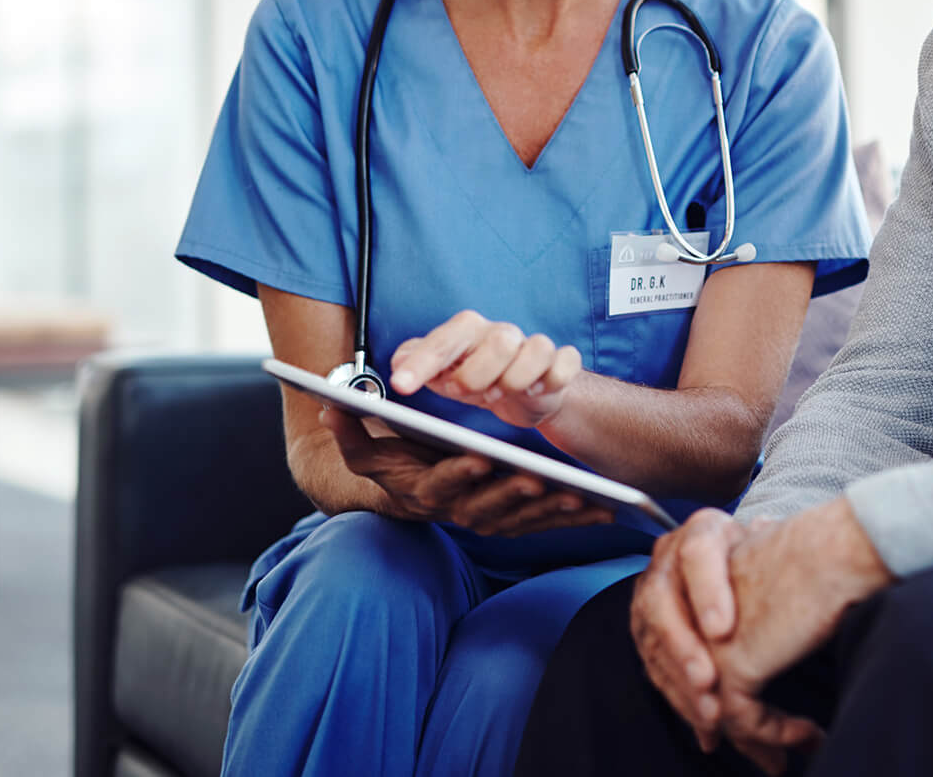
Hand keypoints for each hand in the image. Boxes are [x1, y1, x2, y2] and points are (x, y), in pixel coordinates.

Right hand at [321, 406, 610, 537]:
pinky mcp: (512, 523)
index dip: (458, 474)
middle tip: (538, 478)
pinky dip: (571, 521)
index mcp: (425, 491)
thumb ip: (350, 429)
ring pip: (520, 521)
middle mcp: (457, 511)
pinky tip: (602, 510)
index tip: (478, 457)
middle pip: (486, 509)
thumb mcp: (368, 448)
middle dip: (513, 496)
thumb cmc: (394, 463)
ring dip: (549, 513)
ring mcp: (486, 520)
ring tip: (579, 496)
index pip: (441, 485)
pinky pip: (543, 526)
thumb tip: (330, 407)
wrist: (405, 496)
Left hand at [390, 310, 581, 428]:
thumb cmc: (478, 378)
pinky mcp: (561, 363)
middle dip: (477, 374)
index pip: (445, 339)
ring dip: (516, 380)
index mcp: (469, 331)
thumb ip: (416, 363)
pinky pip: (565, 363)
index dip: (423, 362)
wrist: (524, 394)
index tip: (401, 385)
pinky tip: (536, 392)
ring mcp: (535, 346)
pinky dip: (552, 379)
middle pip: (499, 341)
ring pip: (537, 350)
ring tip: (500, 394)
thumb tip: (399, 360)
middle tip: (463, 393)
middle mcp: (503, 333)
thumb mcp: (442, 374)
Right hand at [631, 509, 749, 750]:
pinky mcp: (648, 633)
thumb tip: (771, 532)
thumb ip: (774, 543)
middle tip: (709, 682)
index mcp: (703, 531)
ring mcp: (651, 597)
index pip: (698, 553)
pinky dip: (681, 700)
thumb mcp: (771, 542)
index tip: (723, 629)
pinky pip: (657, 669)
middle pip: (662, 603)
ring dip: (681, 684)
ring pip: (654, 643)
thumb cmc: (760, 554)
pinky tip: (707, 726)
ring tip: (713, 716)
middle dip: (683, 648)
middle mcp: (668, 561)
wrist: (735, 563)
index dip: (707, 590)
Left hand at [706, 501, 887, 771]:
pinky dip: (778, 734)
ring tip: (785, 758)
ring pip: (714, 709)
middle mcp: (688, 612)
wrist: (834, 550)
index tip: (732, 724)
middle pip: (691, 687)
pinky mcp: (731, 662)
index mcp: (688, 582)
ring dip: (755, 742)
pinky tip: (809, 734)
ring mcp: (704, 640)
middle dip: (723, 728)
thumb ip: (754, 587)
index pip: (682, 651)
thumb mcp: (769, 570)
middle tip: (764, 757)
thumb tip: (755, 597)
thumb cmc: (816, 550)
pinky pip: (744, 718)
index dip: (704, 693)